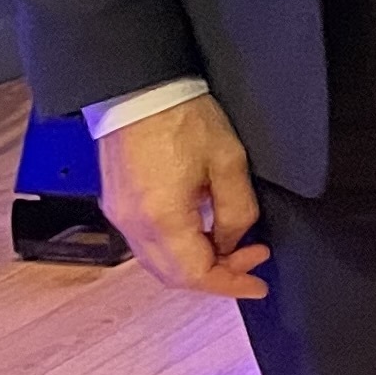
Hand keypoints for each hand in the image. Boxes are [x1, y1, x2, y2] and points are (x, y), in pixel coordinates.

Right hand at [98, 93, 271, 298]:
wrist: (139, 90)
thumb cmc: (182, 118)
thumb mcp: (228, 162)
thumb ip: (236, 210)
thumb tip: (233, 241)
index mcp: (162, 219)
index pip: (196, 274)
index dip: (230, 284)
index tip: (257, 283)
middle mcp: (134, 225)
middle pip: (174, 275)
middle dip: (216, 276)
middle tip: (251, 260)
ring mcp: (121, 216)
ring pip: (159, 263)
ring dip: (197, 264)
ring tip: (233, 246)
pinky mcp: (118, 204)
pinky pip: (148, 244)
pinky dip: (178, 250)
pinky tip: (203, 233)